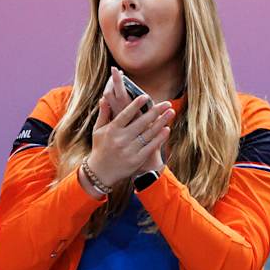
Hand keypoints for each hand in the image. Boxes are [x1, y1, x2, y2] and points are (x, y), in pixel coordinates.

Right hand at [87, 67, 174, 187]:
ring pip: (148, 134)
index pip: (126, 114)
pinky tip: (167, 129)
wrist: (100, 173)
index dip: (136, 105)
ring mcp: (129, 150)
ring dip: (161, 122)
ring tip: (171, 113)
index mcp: (112, 130)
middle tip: (167, 103)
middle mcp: (121, 139)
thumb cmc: (100, 148)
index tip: (146, 97)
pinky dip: (159, 138)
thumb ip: (103, 115)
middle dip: (155, 111)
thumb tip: (104, 98)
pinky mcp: (136, 160)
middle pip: (141, 122)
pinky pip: (150, 147)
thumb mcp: (98, 131)